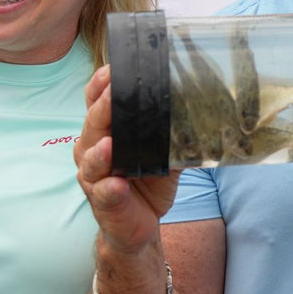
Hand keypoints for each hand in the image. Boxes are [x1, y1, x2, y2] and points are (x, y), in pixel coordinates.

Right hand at [74, 66, 182, 255]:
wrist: (140, 223)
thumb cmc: (147, 180)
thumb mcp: (163, 151)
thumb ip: (172, 131)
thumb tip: (200, 107)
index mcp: (105, 131)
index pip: (96, 103)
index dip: (100, 86)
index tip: (112, 69)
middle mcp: (93, 150)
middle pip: (93, 125)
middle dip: (103, 109)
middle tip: (114, 93)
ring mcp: (95, 177)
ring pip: (92, 159)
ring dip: (101, 152)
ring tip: (109, 145)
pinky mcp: (104, 201)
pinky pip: (104, 193)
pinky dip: (110, 189)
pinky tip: (117, 184)